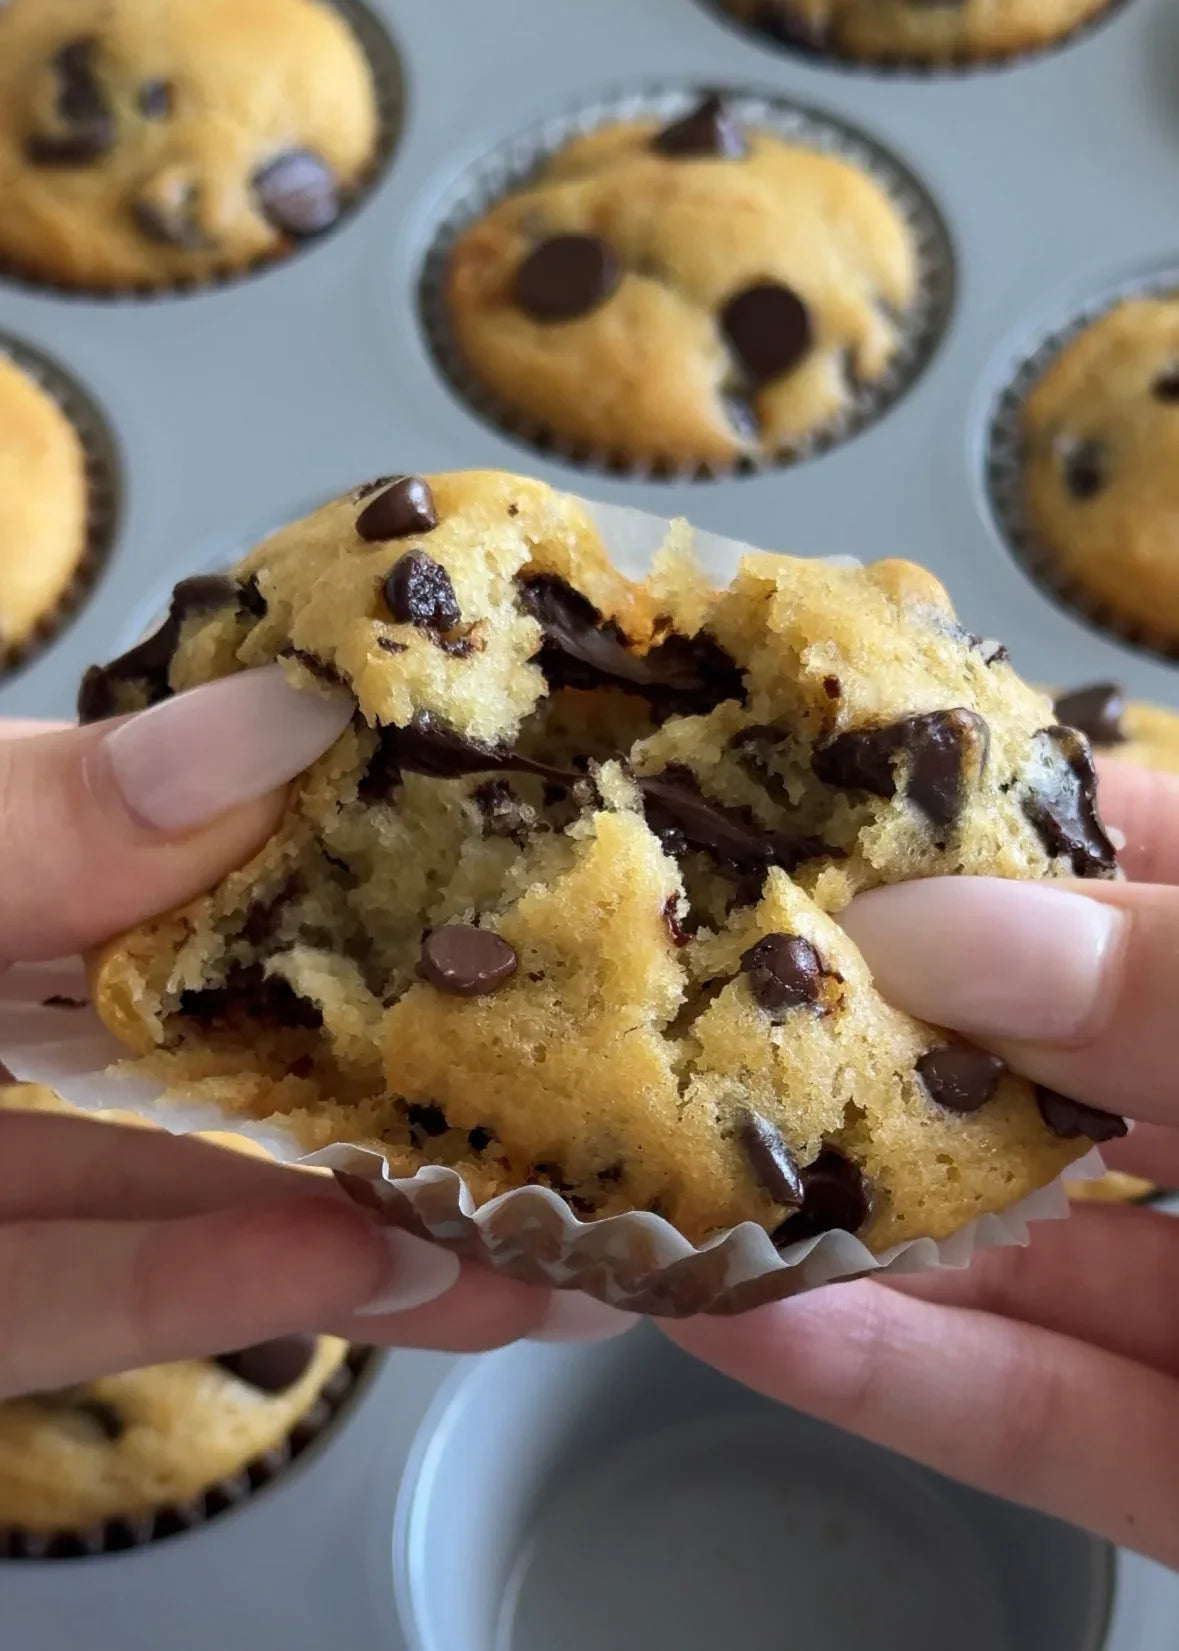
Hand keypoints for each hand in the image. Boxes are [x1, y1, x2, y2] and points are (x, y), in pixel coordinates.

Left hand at [0, 680, 630, 1396]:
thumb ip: (53, 807)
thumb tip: (288, 717)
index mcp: (18, 855)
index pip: (207, 827)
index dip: (364, 830)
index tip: (532, 839)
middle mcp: (4, 998)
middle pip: (232, 1031)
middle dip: (413, 1056)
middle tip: (602, 1068)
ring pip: (184, 1189)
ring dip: (369, 1216)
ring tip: (562, 1234)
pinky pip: (72, 1308)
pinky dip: (222, 1296)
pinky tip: (382, 1284)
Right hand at [666, 758, 1178, 1568]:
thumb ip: (1177, 985)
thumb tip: (941, 922)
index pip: (1120, 872)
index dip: (964, 830)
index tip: (790, 800)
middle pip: (1021, 1069)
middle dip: (850, 1038)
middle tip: (665, 993)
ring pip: (1000, 1256)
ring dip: (826, 1220)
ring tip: (649, 1168)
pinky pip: (1037, 1421)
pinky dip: (895, 1379)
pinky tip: (745, 1324)